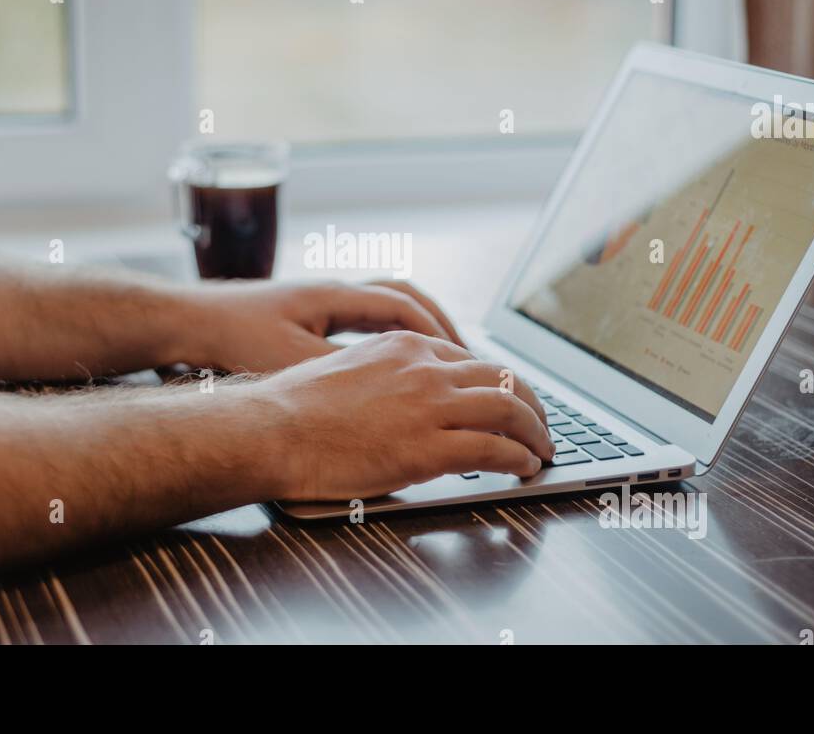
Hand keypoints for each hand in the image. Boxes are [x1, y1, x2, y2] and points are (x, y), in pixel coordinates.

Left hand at [181, 279, 463, 371]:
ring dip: (415, 331)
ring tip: (438, 363)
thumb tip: (394, 387)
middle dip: (439, 325)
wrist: (186, 322)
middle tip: (467, 359)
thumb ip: (347, 370)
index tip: (464, 360)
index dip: (439, 332)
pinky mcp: (305, 319)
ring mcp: (319, 303)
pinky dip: (386, 341)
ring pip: (383, 308)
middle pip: (404, 297)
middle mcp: (333, 292)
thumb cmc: (235, 340)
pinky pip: (362, 322)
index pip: (405, 305)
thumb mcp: (296, 361)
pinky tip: (388, 371)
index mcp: (337, 296)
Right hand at [249, 330, 551, 500]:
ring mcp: (430, 405)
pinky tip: (525, 468)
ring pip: (509, 409)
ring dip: (535, 432)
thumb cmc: (294, 410)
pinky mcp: (429, 447)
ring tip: (543, 449)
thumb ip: (387, 377)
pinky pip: (494, 450)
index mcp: (405, 345)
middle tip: (539, 426)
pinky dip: (519, 459)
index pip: (471, 360)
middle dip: (529, 404)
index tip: (507, 401)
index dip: (498, 383)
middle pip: (501, 378)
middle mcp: (425, 367)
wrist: (270, 430)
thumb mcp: (347, 370)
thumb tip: (405, 401)